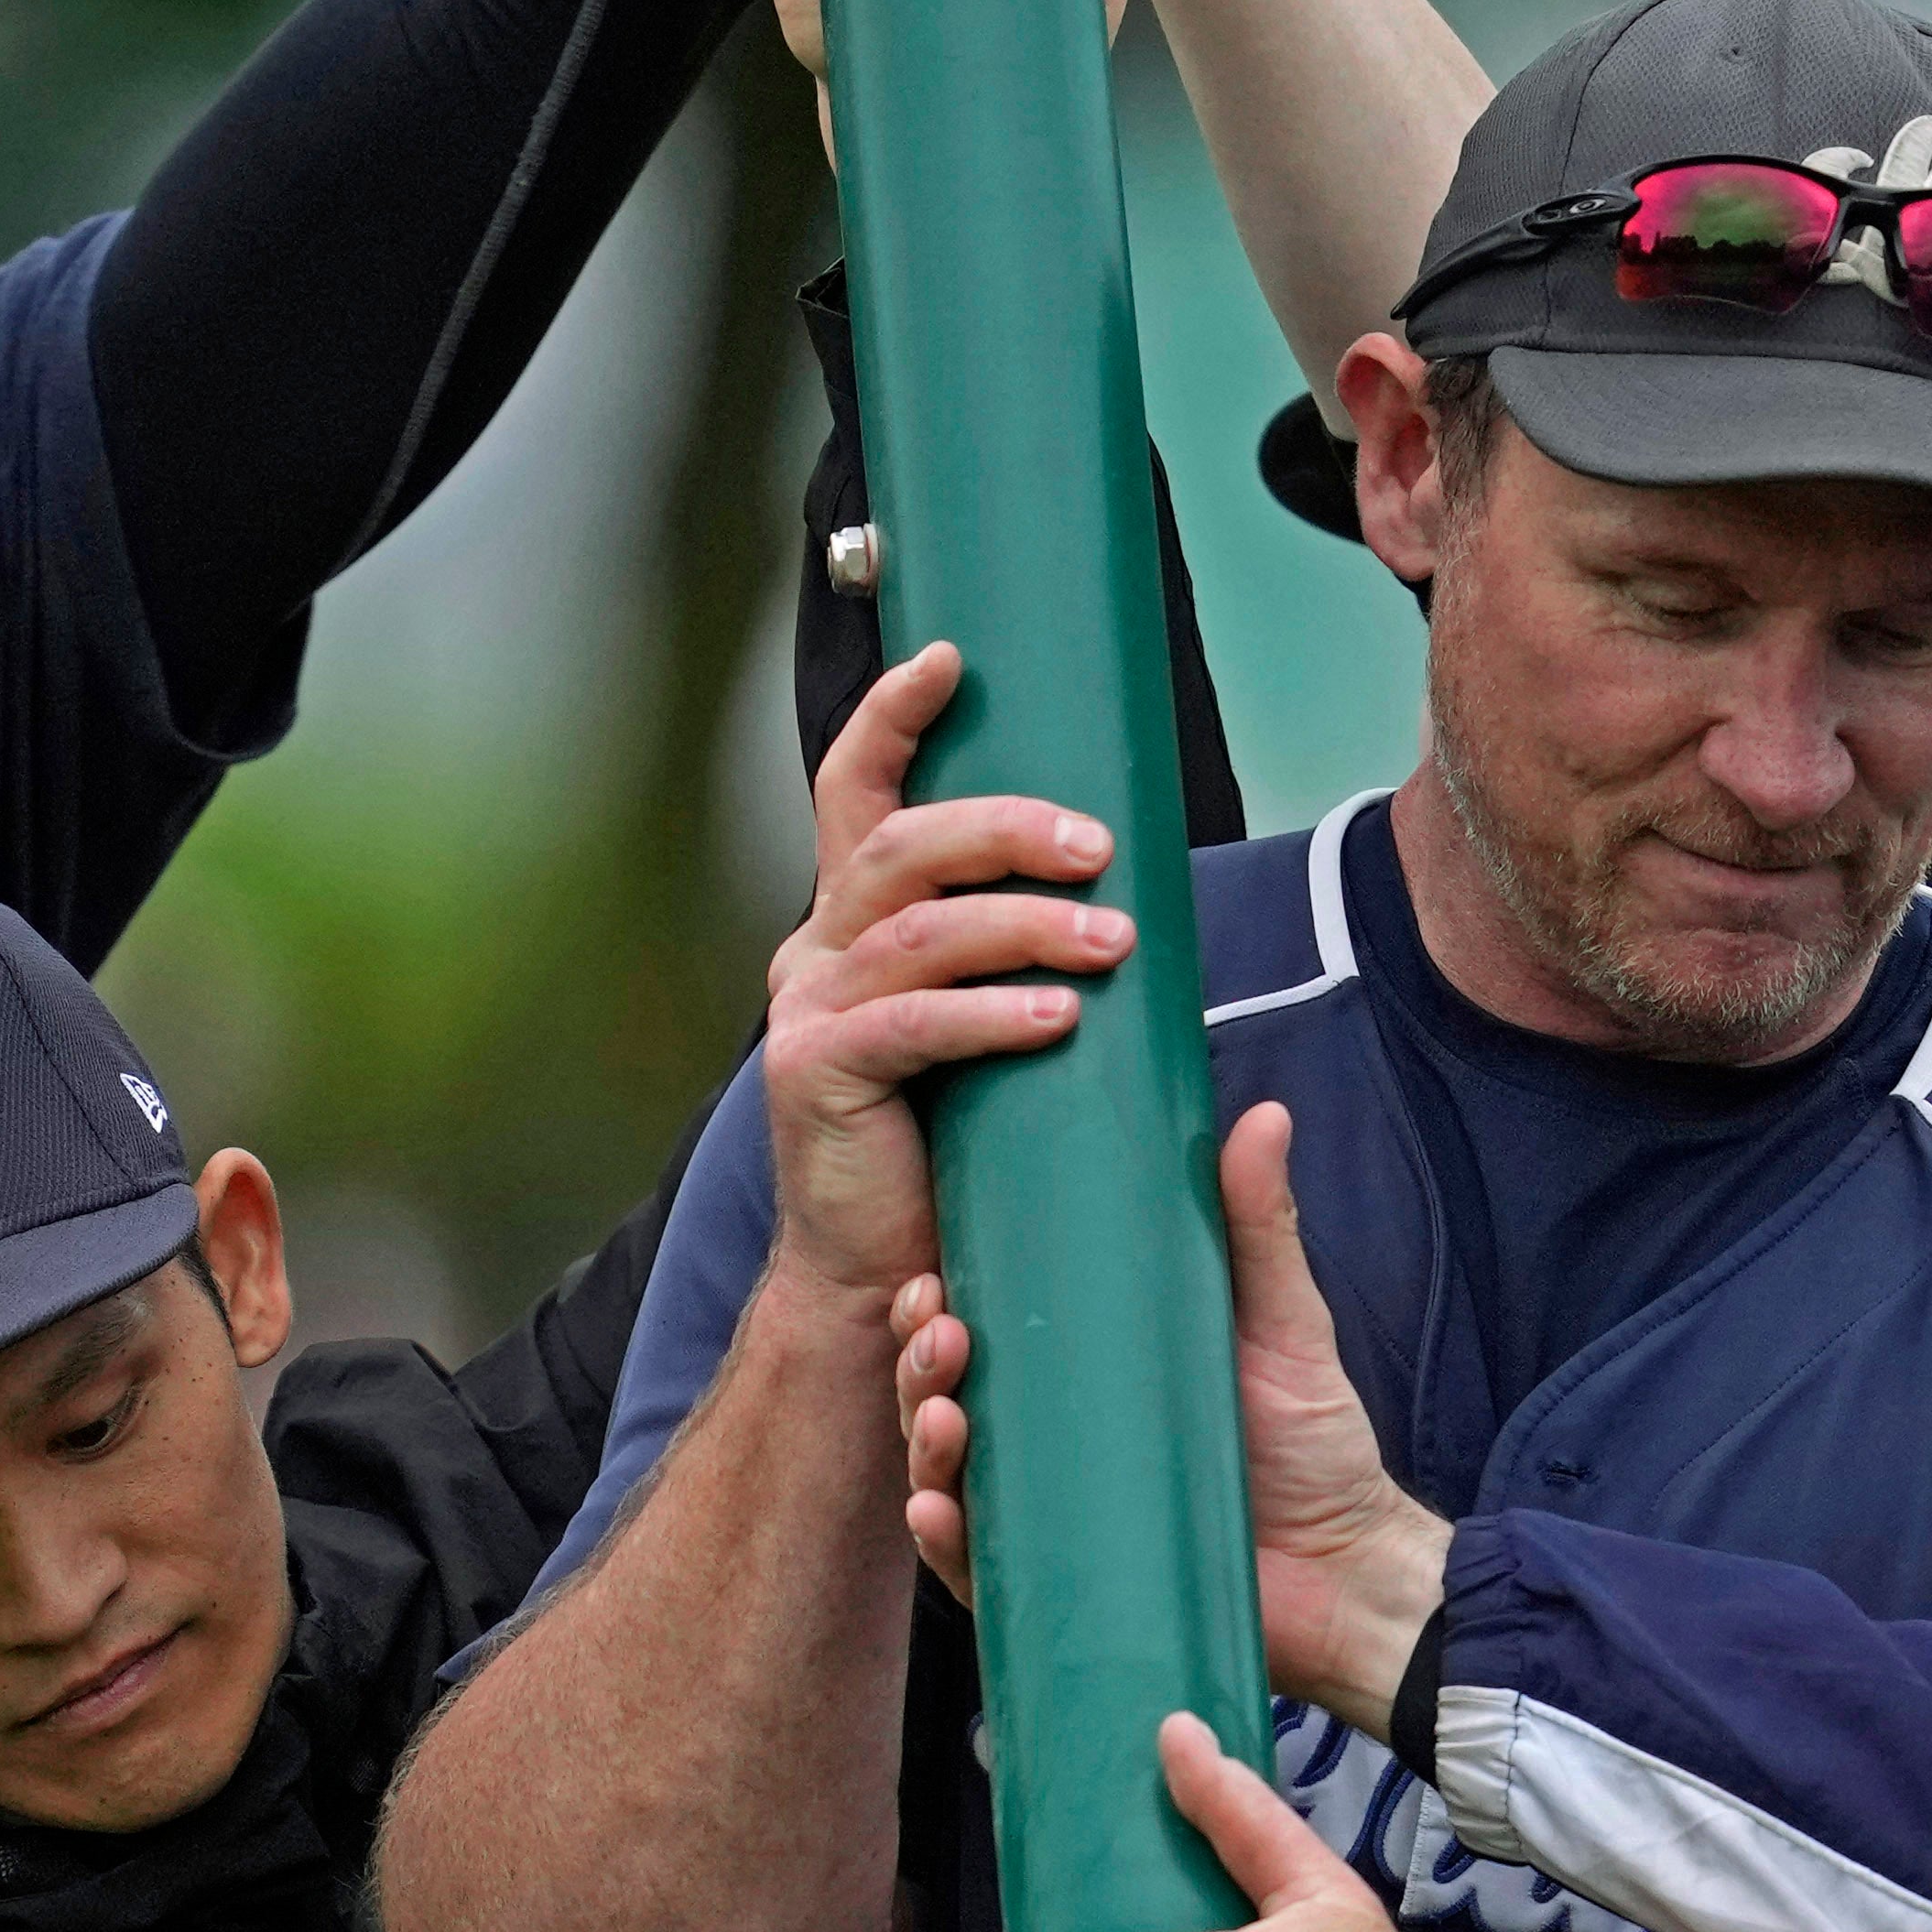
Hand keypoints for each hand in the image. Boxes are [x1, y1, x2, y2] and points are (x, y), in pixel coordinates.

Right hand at [755, 637, 1128, 1310]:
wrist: (875, 1273)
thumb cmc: (948, 1148)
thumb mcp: (983, 1029)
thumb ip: (1014, 956)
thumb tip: (1122, 893)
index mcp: (852, 923)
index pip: (858, 793)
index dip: (893, 718)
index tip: (950, 659)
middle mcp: (817, 950)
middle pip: (901, 846)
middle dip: (1002, 828)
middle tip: (1097, 845)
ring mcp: (809, 1010)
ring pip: (919, 931)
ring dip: (1024, 924)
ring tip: (1111, 939)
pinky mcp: (817, 1075)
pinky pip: (914, 1024)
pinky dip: (992, 1013)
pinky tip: (1058, 1016)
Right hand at [892, 1099, 1447, 1705]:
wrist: (1349, 1567)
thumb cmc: (1313, 1446)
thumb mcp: (1280, 1322)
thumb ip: (1259, 1225)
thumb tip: (1265, 1112)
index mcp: (1077, 1374)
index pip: (982, 1328)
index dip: (938, 1298)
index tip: (935, 1267)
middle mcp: (1046, 1442)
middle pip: (943, 1393)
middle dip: (918, 1359)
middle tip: (937, 1326)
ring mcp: (1044, 1515)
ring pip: (944, 1473)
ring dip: (921, 1436)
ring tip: (943, 1410)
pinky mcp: (1057, 1587)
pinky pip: (977, 1567)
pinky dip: (945, 1537)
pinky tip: (936, 1509)